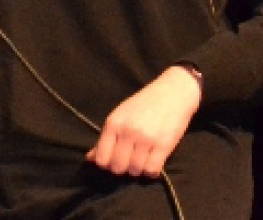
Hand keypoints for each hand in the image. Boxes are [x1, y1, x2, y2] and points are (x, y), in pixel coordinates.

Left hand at [85, 66, 200, 177]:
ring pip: (135, 170)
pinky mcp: (163, 145)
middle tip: (130, 160)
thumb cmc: (145, 103)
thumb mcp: (121, 115)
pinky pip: (152, 170)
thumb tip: (89, 159)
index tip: (114, 160)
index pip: (101, 158)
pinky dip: (152, 171)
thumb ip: (106, 138)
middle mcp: (127, 131)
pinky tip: (153, 161)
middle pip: (117, 167)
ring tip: (143, 158)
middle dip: (123, 168)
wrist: (173, 91)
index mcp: (113, 123)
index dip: (107, 164)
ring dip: (138, 169)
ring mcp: (145, 139)